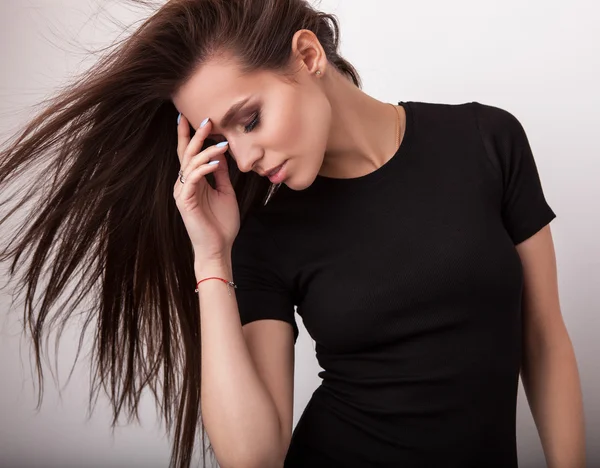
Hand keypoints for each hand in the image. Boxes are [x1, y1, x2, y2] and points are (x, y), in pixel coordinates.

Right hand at [174, 114, 239, 259]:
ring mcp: (183, 192)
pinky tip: (217, 162)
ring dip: (206, 151)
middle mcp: (184, 184)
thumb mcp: (225, 192)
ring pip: (190, 163)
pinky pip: (193, 178)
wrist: (218, 248)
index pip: (189, 154)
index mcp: (193, 182)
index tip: (197, 118)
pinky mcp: (185, 201)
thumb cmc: (221, 224)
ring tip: (222, 143)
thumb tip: (220, 154)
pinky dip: (205, 168)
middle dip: (196, 135)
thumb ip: (221, 174)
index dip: (191, 136)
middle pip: (187, 153)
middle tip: (207, 119)